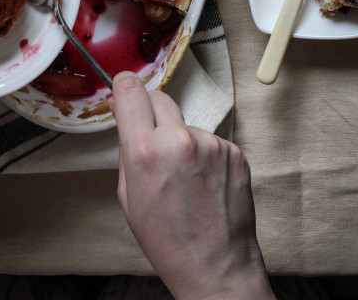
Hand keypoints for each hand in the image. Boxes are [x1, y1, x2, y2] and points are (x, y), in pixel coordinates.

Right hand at [111, 72, 273, 299]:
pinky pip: (210, 141)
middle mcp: (179, 140)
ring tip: (186, 180)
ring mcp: (211, 144)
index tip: (123, 91)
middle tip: (152, 142)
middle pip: (159, 98)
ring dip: (181, 140)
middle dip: (151, 114)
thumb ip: (127, 149)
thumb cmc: (168, 241)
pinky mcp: (234, 151)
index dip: (124, 88)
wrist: (217, 268)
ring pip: (186, 124)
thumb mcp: (128, 197)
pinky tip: (205, 184)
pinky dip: (204, 155)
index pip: (131, 91)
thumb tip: (124, 112)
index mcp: (145, 152)